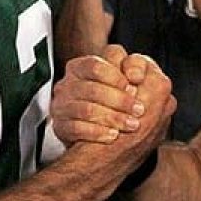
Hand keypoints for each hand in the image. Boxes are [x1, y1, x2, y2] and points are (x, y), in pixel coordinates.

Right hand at [51, 45, 168, 144]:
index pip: (95, 66)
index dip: (116, 77)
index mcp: (82, 66)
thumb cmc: (117, 94)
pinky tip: (113, 135)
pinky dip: (98, 132)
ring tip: (131, 124)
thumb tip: (135, 74)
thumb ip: (135, 65)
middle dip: (119, 101)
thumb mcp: (128, 73)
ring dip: (112, 118)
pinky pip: (77, 129)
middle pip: (92, 89)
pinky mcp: (61, 126)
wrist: (101, 128)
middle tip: (139, 110)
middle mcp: (68, 84)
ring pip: (86, 110)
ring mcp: (62, 106)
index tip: (134, 87)